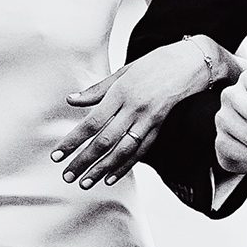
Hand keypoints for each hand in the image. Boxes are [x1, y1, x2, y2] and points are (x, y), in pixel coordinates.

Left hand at [56, 37, 228, 187]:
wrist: (189, 64)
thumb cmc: (154, 64)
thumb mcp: (122, 72)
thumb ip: (97, 90)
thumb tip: (71, 100)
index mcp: (121, 93)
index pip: (92, 122)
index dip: (73, 141)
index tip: (58, 155)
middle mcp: (134, 109)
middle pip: (105, 141)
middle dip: (84, 161)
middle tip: (68, 176)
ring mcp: (148, 120)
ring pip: (122, 151)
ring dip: (103, 169)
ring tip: (86, 182)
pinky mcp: (158, 127)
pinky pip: (141, 151)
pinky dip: (125, 166)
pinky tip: (111, 177)